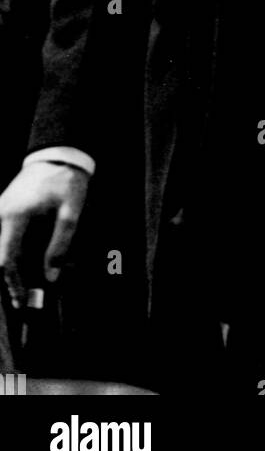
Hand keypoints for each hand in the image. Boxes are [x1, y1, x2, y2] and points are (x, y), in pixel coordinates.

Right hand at [0, 164, 89, 307]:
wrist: (58, 152)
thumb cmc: (66, 180)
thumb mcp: (71, 211)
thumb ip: (61, 244)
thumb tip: (51, 275)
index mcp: (15, 216)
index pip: (6, 259)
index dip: (13, 283)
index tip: (23, 299)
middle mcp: (1, 214)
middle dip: (8, 279)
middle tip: (22, 297)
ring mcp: (0, 209)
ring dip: (8, 265)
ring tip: (22, 283)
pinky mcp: (4, 207)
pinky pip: (2, 235)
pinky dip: (9, 251)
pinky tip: (22, 260)